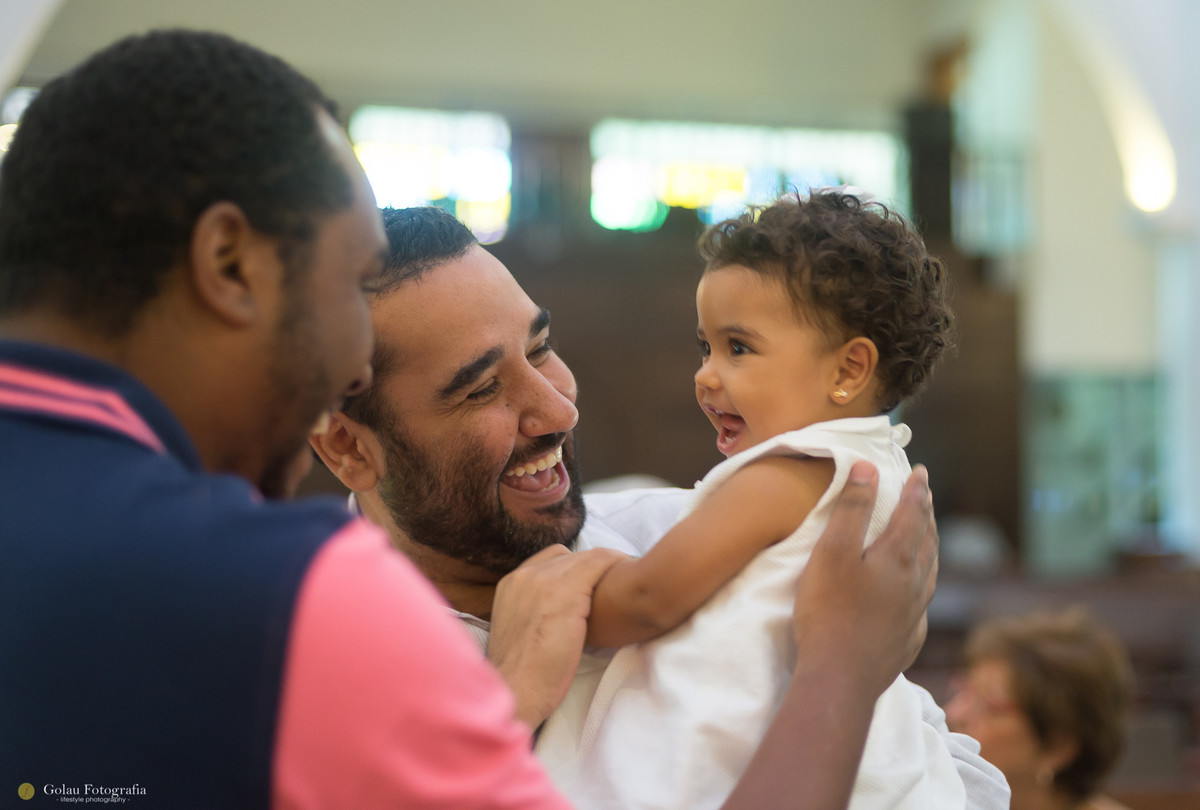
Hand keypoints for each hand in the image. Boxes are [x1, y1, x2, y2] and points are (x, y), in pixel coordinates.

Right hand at [487, 544, 626, 729]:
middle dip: (592, 567)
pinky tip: (628, 573)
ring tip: (626, 576)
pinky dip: (616, 565)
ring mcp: (544, 581)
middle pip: (568, 557)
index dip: (574, 568)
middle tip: (616, 580)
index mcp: (511, 584)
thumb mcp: (520, 633)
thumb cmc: (522, 674)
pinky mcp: (567, 592)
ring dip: (607, 566)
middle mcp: (525, 576)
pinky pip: (599, 564)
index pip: (549, 561)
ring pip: (586, 558)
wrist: (517, 691)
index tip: (592, 581)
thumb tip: (555, 615)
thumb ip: (533, 613)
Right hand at [792, 462, 937, 697]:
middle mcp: (915, 585)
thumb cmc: (829, 611)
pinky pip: (921, 605)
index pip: (912, 513)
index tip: (920, 471)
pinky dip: (922, 587)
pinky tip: (914, 596)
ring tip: (926, 538)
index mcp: (898, 559)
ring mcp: (913, 616)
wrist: (840, 678)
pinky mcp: (906, 641)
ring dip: (929, 549)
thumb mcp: (832, 552)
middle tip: (925, 497)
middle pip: (927, 542)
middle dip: (926, 515)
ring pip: (930, 574)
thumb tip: (868, 468)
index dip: (916, 490)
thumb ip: (851, 509)